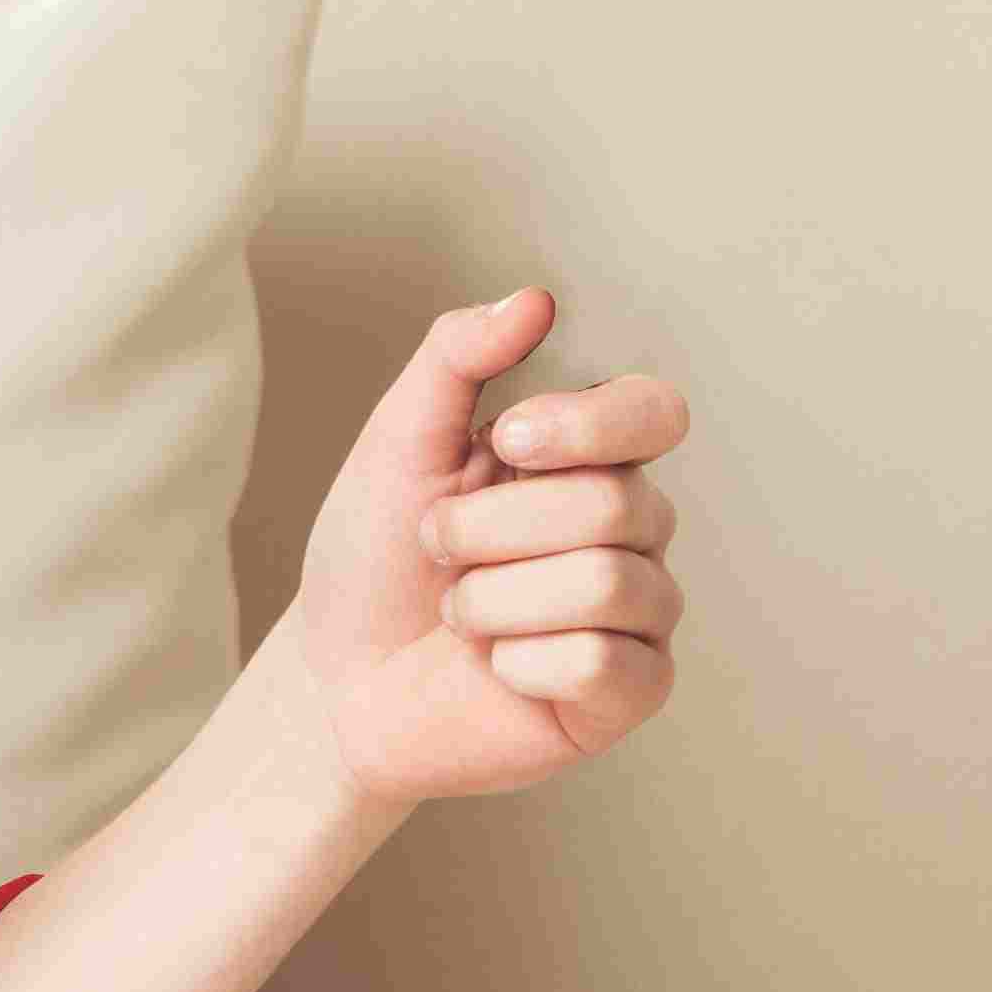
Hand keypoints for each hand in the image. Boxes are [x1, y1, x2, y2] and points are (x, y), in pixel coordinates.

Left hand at [284, 286, 688, 810]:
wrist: (338, 679)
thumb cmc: (375, 559)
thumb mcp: (399, 442)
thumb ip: (458, 357)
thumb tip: (535, 299)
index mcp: (591, 457)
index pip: (653, 413)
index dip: (585, 426)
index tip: (504, 441)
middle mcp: (634, 527)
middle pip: (610, 504)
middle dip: (489, 529)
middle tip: (439, 550)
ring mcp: (641, 612)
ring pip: (603, 584)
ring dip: (492, 600)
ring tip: (460, 612)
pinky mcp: (632, 691)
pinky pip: (603, 663)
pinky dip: (519, 663)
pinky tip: (496, 668)